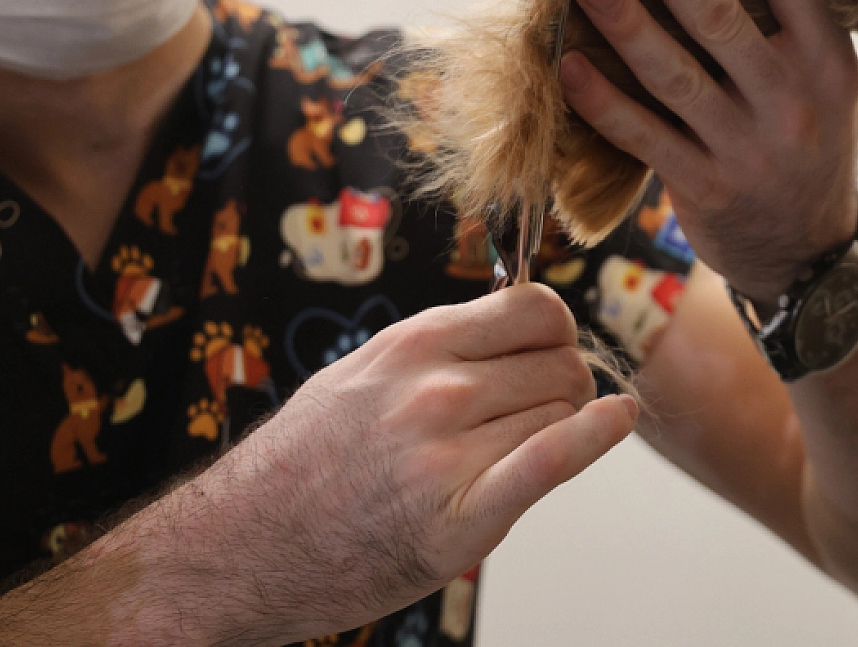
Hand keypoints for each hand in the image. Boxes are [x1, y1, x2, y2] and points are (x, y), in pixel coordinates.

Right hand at [161, 283, 634, 643]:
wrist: (237, 550)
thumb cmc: (300, 464)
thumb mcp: (362, 374)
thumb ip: (439, 348)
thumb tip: (520, 323)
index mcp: (412, 345)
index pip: (536, 309)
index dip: (558, 331)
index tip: (551, 352)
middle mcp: (434, 390)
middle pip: (561, 364)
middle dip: (565, 385)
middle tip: (534, 413)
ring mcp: (447, 453)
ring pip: (563, 412)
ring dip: (559, 427)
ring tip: (509, 452)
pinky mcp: (460, 519)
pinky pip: (551, 459)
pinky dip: (596, 437)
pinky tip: (620, 419)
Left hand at [560, 0, 857, 298]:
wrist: (807, 252)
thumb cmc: (806, 143)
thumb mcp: (823, 84)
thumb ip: (786, 25)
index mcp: (827, 61)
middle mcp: (792, 100)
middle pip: (720, 19)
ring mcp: (746, 146)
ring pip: (674, 75)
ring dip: (624, 24)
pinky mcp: (703, 185)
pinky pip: (643, 134)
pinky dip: (602, 101)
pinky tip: (568, 66)